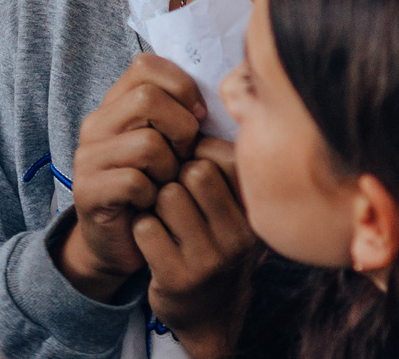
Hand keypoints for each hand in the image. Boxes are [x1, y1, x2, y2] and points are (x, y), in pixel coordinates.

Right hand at [58, 54, 207, 296]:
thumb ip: (183, 116)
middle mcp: (97, 124)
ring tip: (168, 184)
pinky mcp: (87, 190)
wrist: (122, 242)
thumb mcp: (172, 146)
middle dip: (181, 129)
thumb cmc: (157, 189)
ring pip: (147, 143)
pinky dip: (154, 196)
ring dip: (170, 169)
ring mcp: (88, 156)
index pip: (146, 65)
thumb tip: (224, 96)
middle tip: (185, 156)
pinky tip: (153, 205)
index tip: (198, 118)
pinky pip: (135, 182)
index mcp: (116, 104)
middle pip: (147, 98)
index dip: (181, 86)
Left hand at [138, 138, 258, 356]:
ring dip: (156, 203)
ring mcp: (213, 259)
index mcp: (256, 209)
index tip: (191, 168)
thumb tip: (197, 91)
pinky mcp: (180, 277)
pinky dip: (142, 226)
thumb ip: (222, 157)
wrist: (203, 307)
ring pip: (167, 196)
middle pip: (192, 170)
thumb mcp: (230, 200)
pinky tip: (154, 240)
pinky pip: (146, 226)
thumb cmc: (210, 234)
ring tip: (166, 218)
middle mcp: (243, 235)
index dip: (195, 154)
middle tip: (174, 195)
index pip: (221, 154)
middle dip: (173, 176)